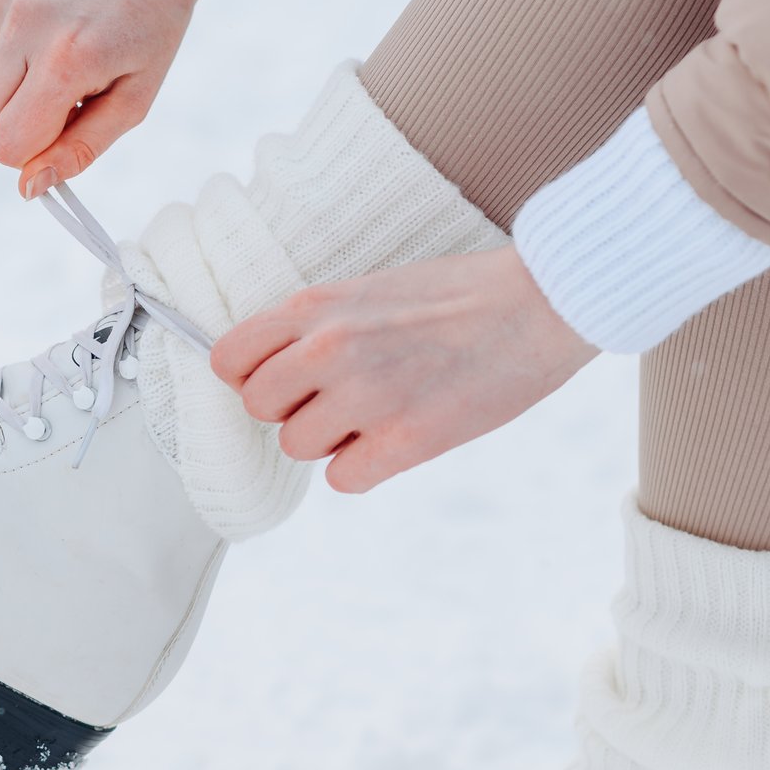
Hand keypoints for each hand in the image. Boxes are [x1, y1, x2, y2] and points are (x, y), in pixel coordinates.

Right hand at [0, 0, 203, 197]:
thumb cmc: (149, 27)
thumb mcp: (135, 100)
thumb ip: (80, 149)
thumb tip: (28, 187)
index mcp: (66, 60)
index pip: (6, 146)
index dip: (32, 152)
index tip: (63, 128)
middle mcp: (23, 25)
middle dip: (14, 127)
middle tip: (59, 100)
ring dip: (8, 94)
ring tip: (53, 62)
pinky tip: (36, 40)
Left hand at [209, 247, 599, 492]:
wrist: (540, 304)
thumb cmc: (458, 295)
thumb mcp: (369, 289)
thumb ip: (316, 327)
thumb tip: (271, 371)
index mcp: (317, 308)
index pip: (229, 360)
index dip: (251, 377)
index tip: (283, 381)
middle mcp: (330, 349)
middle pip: (259, 408)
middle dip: (293, 409)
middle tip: (338, 398)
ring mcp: (366, 395)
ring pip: (298, 447)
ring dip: (331, 440)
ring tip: (379, 412)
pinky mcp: (406, 439)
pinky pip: (343, 479)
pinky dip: (365, 468)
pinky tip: (397, 440)